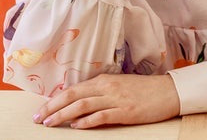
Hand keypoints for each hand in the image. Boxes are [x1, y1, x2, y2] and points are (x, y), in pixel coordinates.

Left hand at [33, 74, 179, 128]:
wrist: (168, 92)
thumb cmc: (144, 90)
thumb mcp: (119, 85)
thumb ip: (100, 91)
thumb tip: (80, 100)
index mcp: (104, 80)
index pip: (73, 89)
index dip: (55, 99)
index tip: (42, 109)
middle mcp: (107, 87)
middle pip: (73, 95)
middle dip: (52, 107)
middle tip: (38, 117)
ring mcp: (116, 99)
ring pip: (82, 105)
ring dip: (63, 114)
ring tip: (50, 123)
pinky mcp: (125, 111)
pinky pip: (101, 116)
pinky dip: (86, 121)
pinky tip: (76, 126)